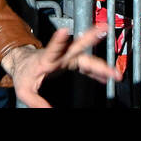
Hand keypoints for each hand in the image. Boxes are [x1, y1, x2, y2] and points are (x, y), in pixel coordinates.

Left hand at [0, 27, 118, 107]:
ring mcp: (67, 59)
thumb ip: (37, 102)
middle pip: (76, 46)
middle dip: (90, 37)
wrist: (25, 64)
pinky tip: (107, 78)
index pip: (53, 49)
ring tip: (116, 72)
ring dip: (101, 64)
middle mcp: (59, 56)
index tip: (64, 31)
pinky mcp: (71, 63)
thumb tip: (50, 112)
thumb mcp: (25, 90)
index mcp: (46, 60)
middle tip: (103, 29)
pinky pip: (87, 68)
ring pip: (86, 57)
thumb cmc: (24, 74)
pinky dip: (97, 73)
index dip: (58, 40)